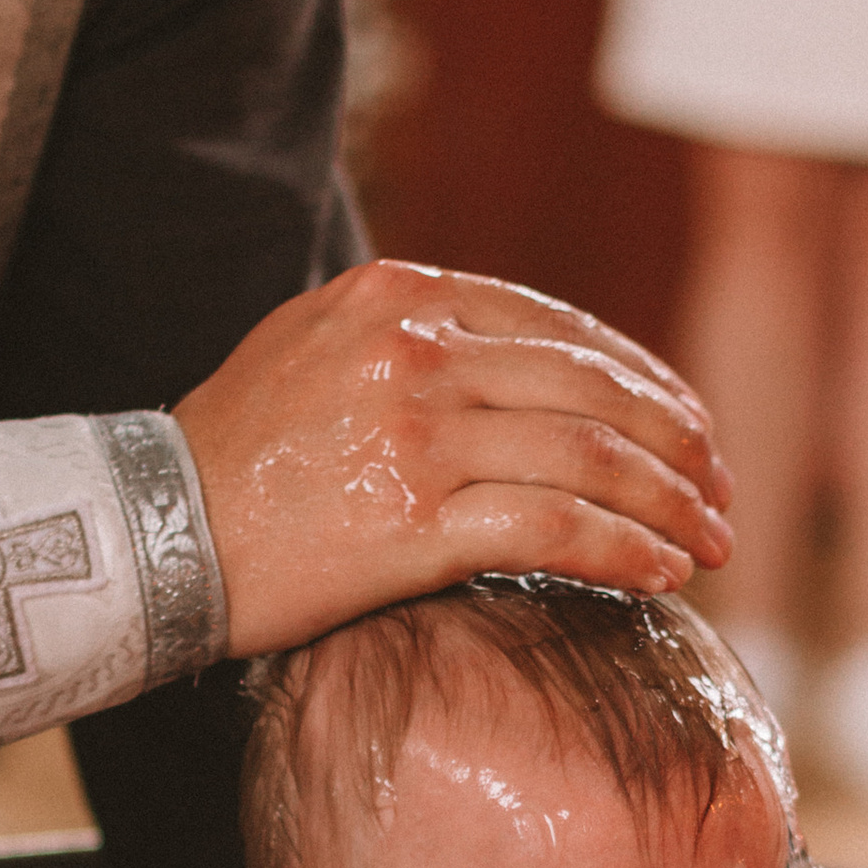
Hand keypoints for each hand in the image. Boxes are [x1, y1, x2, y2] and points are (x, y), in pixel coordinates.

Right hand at [175, 258, 731, 660]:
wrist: (148, 532)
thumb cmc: (233, 457)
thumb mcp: (315, 346)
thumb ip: (412, 337)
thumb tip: (515, 366)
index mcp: (398, 295)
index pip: (558, 327)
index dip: (640, 377)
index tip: (684, 422)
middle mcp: (416, 350)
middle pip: (591, 389)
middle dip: (675, 444)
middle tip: (720, 487)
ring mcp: (418, 433)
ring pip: (590, 459)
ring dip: (670, 504)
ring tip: (711, 540)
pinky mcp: (414, 520)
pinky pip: (556, 531)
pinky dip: (624, 551)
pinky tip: (661, 572)